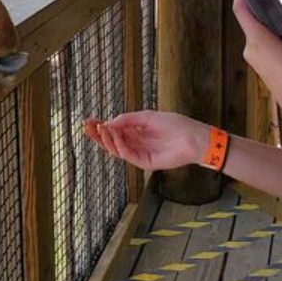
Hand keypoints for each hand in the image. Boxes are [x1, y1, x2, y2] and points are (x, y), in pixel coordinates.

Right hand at [84, 111, 208, 170]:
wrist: (194, 137)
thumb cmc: (176, 125)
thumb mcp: (147, 117)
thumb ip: (128, 119)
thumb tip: (109, 122)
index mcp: (137, 134)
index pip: (114, 132)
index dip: (101, 126)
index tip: (89, 120)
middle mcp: (136, 145)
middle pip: (112, 142)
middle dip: (98, 134)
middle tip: (86, 126)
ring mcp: (140, 155)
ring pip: (117, 150)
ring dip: (107, 139)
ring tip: (100, 127)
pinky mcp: (146, 163)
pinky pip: (128, 154)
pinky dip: (119, 144)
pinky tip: (114, 134)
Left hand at [232, 0, 281, 121]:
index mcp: (258, 39)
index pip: (242, 12)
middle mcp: (250, 48)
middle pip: (251, 22)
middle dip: (260, 9)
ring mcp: (254, 59)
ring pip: (258, 35)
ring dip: (268, 25)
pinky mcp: (260, 67)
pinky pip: (262, 46)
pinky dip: (270, 38)